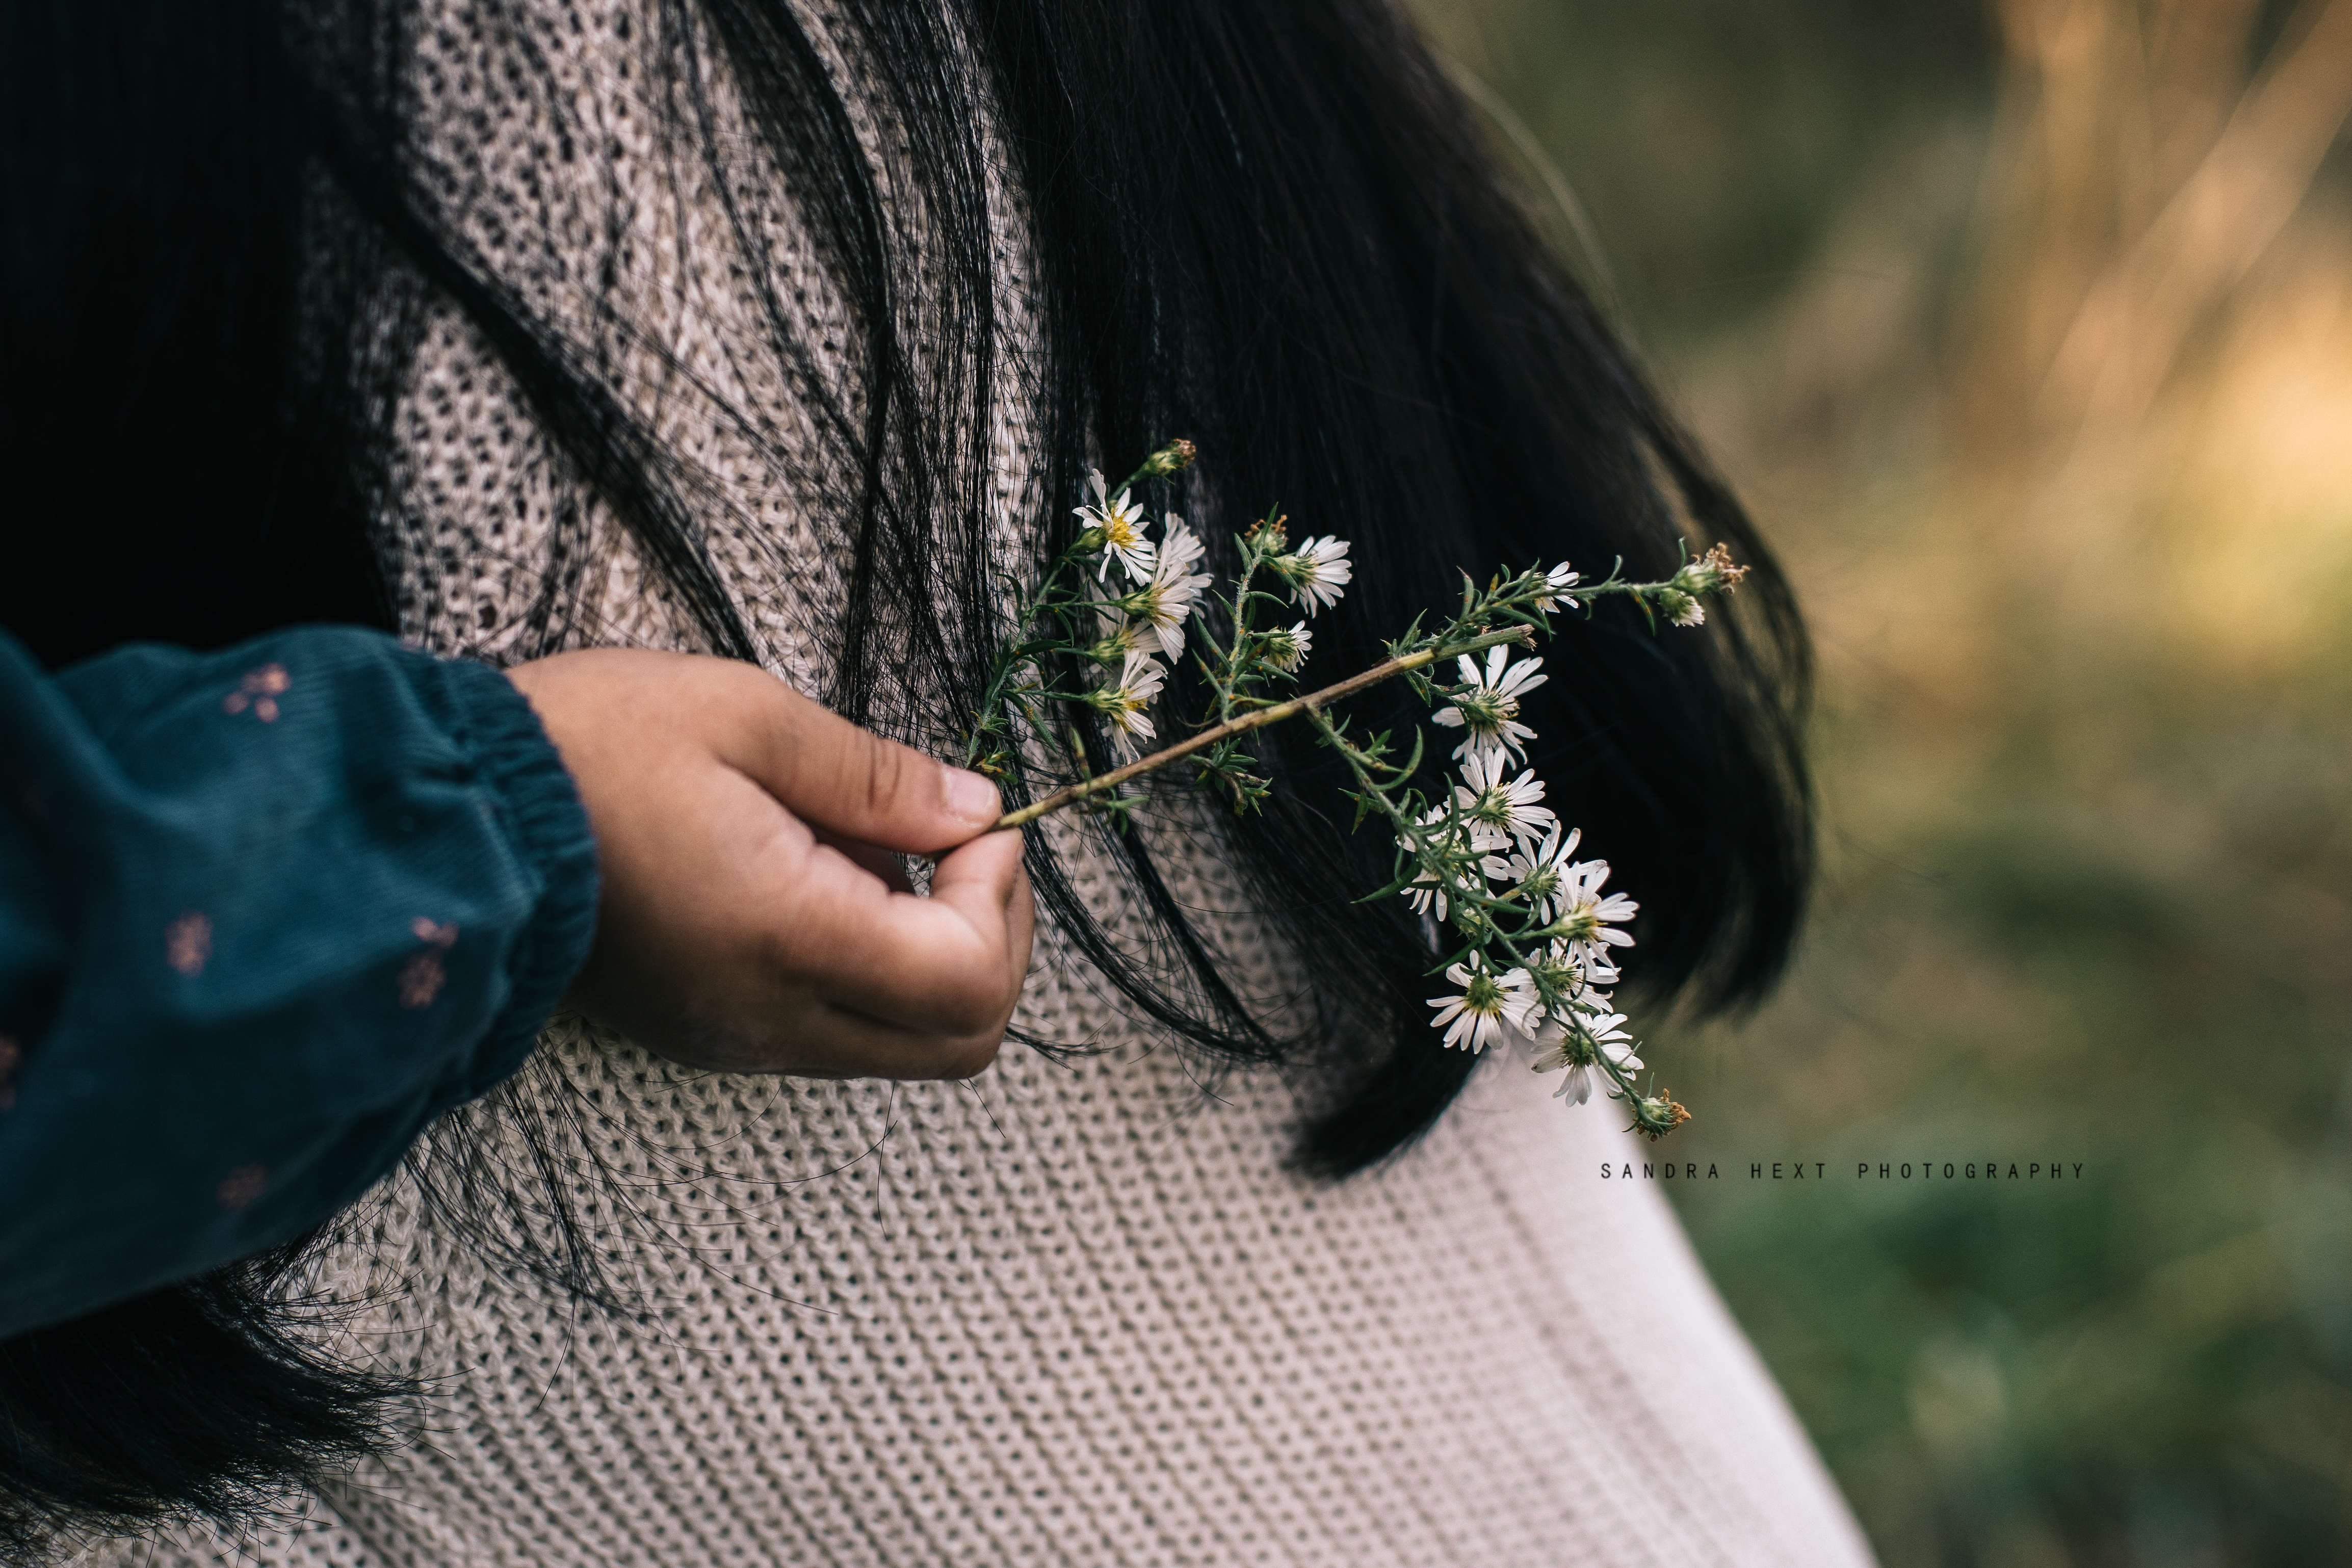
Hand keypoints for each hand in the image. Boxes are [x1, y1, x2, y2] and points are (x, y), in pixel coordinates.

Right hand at [505, 648, 1031, 1078]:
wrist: (454, 817)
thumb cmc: (586, 748)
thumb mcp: (744, 716)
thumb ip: (876, 776)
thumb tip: (975, 809)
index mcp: (789, 939)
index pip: (968, 981)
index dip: (1002, 897)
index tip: (975, 822)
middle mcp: (774, 1017)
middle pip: (962, 1040)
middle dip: (997, 940)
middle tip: (966, 846)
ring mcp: (742, 1038)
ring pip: (908, 1044)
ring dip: (939, 955)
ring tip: (879, 850)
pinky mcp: (714, 1034)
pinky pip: (842, 1033)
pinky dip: (876, 969)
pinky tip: (828, 880)